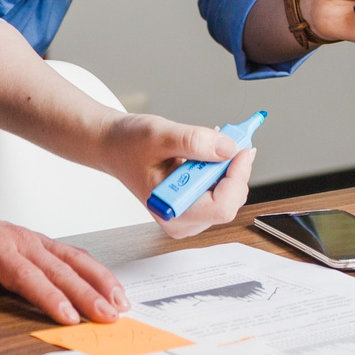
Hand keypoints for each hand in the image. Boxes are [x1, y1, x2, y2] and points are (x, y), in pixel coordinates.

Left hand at [0, 203, 128, 326]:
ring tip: (120, 303)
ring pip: (74, 259)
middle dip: (86, 294)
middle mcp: (22, 242)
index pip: (27, 276)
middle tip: (107, 315)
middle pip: (59, 270)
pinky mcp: (44, 244)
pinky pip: (74, 255)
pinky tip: (111, 288)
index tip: (69, 316)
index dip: (50, 297)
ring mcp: (36, 241)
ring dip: (100, 281)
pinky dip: (95, 271)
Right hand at [96, 113, 255, 238]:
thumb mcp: (160, 135)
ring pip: (229, 195)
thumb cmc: (128, 144)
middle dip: (234, 168)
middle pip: (229, 201)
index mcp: (171, 210)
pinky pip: (222, 190)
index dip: (237, 177)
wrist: (114, 145)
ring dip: (228, 166)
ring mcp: (189, 214)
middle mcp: (182, 219)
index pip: (221, 206)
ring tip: (211, 143)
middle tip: (230, 138)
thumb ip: (194, 141)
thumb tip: (228, 149)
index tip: (240, 148)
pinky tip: (208, 152)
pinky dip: (222, 168)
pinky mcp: (194, 205)